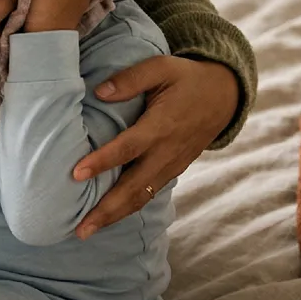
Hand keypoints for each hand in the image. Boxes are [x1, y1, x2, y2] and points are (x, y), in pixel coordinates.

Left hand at [70, 56, 239, 237]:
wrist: (224, 96)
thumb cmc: (186, 79)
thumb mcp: (161, 68)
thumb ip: (130, 79)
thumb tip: (99, 91)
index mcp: (161, 126)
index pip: (128, 148)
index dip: (103, 161)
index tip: (76, 174)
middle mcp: (167, 152)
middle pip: (134, 187)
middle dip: (106, 209)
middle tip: (80, 228)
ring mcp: (171, 166)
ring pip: (141, 197)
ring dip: (114, 216)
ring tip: (86, 231)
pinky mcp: (172, 171)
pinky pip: (148, 194)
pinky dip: (127, 209)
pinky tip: (106, 218)